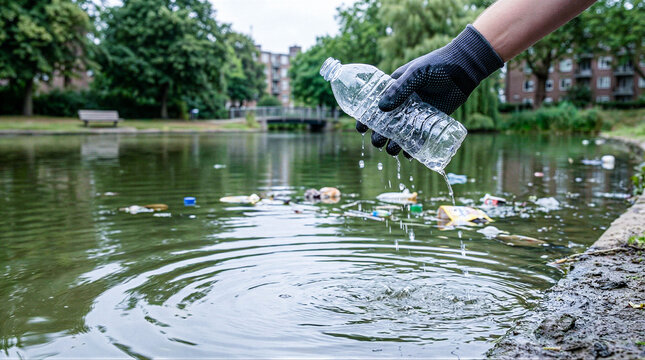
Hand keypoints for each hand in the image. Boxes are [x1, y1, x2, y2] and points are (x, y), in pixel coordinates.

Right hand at [357, 25, 502, 156]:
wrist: (464, 69)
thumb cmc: (438, 65)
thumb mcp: (416, 73)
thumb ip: (400, 88)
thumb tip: (381, 108)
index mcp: (393, 90)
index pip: (373, 106)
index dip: (365, 118)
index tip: (361, 128)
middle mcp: (402, 104)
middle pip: (384, 125)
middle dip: (379, 136)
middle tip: (379, 142)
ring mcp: (415, 114)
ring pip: (399, 135)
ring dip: (394, 145)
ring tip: (393, 150)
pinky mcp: (430, 122)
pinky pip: (418, 139)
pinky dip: (412, 149)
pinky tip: (410, 155)